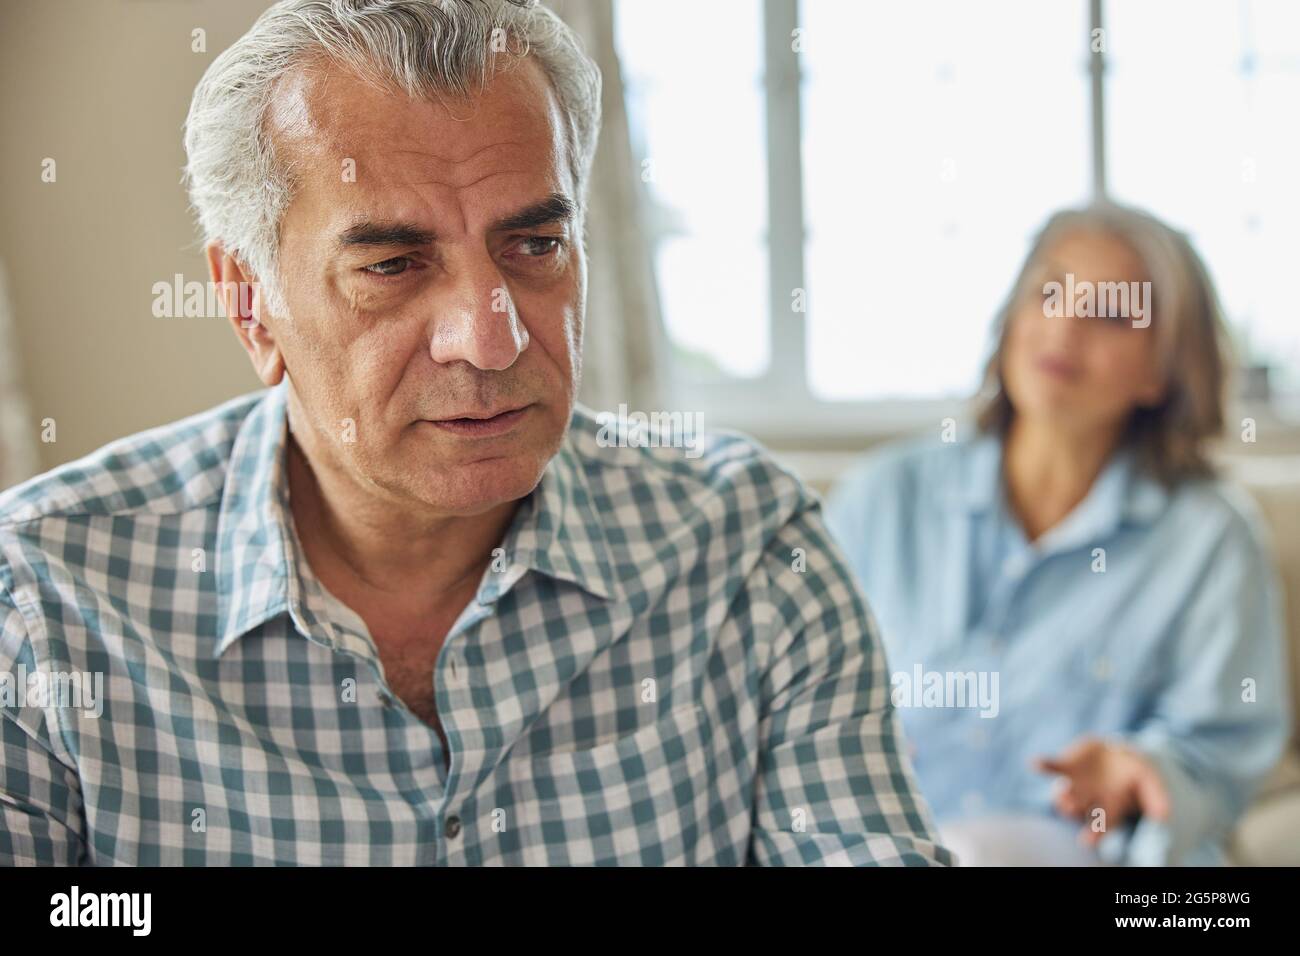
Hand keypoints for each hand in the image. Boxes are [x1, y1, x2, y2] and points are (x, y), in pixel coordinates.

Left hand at [1033, 736, 1170, 846]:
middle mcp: (1087, 800)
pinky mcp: (1064, 766)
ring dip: (1060, 793)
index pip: (1101, 826)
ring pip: (1062, 794)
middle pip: (1078, 810)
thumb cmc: (1134, 772)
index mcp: (1107, 809)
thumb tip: (1164, 816)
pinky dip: (1043, 765)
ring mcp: (1073, 784)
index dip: (1095, 834)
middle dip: (1073, 810)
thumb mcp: (1149, 781)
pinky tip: (1036, 763)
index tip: (1087, 841)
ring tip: (1063, 789)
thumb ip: (1156, 797)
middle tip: (1071, 807)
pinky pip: (1051, 767)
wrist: (1116, 752)